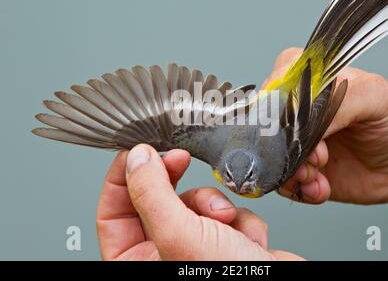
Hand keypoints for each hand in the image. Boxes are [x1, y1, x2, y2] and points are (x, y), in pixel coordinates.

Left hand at [96, 144, 303, 259]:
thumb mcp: (180, 235)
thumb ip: (152, 194)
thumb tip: (137, 159)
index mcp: (137, 263)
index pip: (112, 212)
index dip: (124, 178)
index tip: (140, 151)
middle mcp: (164, 256)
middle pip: (157, 201)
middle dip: (175, 184)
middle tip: (179, 159)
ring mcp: (197, 249)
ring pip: (195, 203)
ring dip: (214, 206)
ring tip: (227, 222)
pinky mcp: (227, 243)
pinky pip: (226, 213)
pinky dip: (241, 220)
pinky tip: (248, 240)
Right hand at [268, 48, 387, 226]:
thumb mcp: (372, 96)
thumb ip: (334, 101)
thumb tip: (299, 121)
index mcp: (308, 80)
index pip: (273, 89)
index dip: (281, 114)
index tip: (302, 132)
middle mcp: (295, 111)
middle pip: (265, 127)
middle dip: (286, 148)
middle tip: (318, 158)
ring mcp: (294, 142)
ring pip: (269, 159)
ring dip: (293, 173)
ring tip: (319, 175)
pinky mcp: (298, 170)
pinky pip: (281, 183)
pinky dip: (300, 190)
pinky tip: (321, 187)